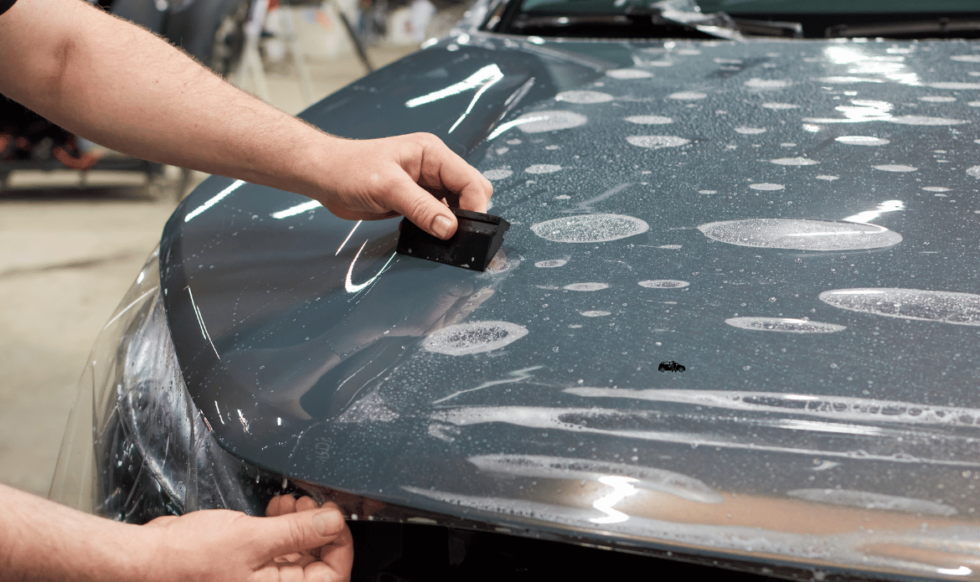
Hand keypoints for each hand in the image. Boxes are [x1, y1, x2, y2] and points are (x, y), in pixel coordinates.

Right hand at [142, 497, 352, 581]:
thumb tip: (333, 523)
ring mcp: (258, 581)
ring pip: (297, 554)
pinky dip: (282, 528)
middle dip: (318, 529)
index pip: (332, 575)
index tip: (336, 515)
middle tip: (311, 503)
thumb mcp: (253, 539)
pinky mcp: (247, 567)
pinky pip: (277, 550)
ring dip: (300, 525)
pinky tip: (276, 509)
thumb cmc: (187, 560)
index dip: (339, 543)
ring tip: (290, 502)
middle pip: (316, 564)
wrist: (147, 559)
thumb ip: (298, 532)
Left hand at [316, 133, 492, 239]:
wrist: (323, 175)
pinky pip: (437, 216)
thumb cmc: (348, 169)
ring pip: (456, 207)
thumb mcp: (387, 187)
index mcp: (432, 154)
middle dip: (468, 215)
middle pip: (470, 193)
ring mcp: (425, 184)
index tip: (468, 231)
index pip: (470, 180)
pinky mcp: (415, 200)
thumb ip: (421, 208)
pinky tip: (425, 235)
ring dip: (451, 224)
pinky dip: (437, 228)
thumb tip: (450, 229)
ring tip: (439, 239)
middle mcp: (433, 167)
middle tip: (456, 237)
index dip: (475, 206)